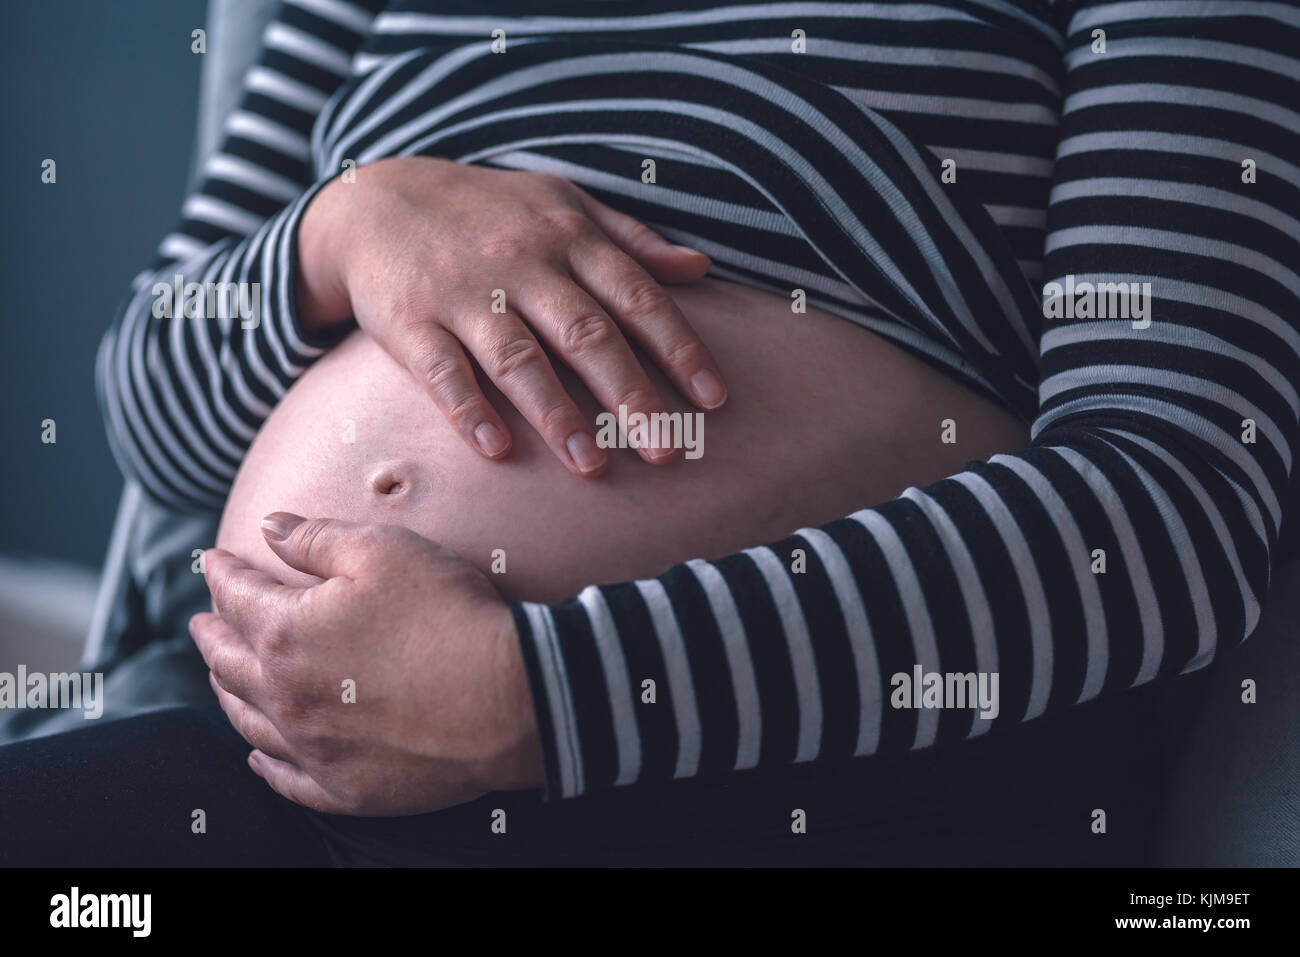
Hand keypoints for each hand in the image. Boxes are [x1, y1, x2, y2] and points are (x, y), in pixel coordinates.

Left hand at [189, 512, 543, 815]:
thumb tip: (271, 527)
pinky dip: (265, 766)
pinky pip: (288, 781)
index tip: (214, 560)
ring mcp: (316, 749)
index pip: (237, 597)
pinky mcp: (349, 788)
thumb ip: (318, 539)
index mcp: (287, 634)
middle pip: (230, 664)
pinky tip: (257, 757)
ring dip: (227, 695)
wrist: (509, 699)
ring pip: (250, 723)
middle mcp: (287, 697)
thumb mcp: (385, 551)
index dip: (222, 573)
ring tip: (220, 678)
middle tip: (201, 622)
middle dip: (211, 636)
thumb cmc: (447, 615)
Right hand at [296, 156, 727, 475]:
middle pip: (585, 333)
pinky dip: (468, 410)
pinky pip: (442, 370)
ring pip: (518, 358)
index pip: (635, 296)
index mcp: (567, 238)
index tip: (714, 400)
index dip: (678, 348)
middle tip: (667, 450)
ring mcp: (462, 293)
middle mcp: (520, 264)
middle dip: (630, 394)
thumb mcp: (562, 204)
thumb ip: (631, 239)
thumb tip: (699, 268)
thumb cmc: (488, 211)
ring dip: (557, 415)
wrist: (373, 200)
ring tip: (593, 466)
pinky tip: (497, 451)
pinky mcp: (409, 321)